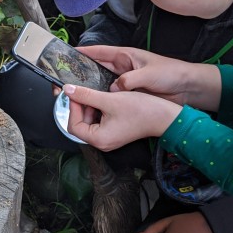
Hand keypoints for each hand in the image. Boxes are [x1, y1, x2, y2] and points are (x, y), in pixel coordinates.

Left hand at [63, 84, 180, 150]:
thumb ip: (86, 95)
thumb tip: (68, 90)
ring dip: (90, 107)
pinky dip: (98, 110)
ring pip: (89, 122)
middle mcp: (101, 143)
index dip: (72, 108)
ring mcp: (108, 139)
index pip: (73, 125)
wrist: (164, 116)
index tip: (75, 94)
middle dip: (81, 107)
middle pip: (80, 124)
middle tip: (85, 92)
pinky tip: (104, 99)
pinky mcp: (114, 133)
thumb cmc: (141, 111)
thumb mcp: (110, 100)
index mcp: (98, 139)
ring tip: (97, 94)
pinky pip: (99, 122)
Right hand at [79, 45, 220, 109]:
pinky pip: (111, 95)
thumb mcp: (149, 74)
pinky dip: (102, 98)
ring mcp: (125, 81)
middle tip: (66, 78)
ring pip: (102, 82)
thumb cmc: (171, 74)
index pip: (100, 52)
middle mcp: (123, 67)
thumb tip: (112, 89)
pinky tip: (93, 103)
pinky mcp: (130, 93)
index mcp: (126, 56)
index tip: (68, 54)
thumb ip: (129, 81)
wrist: (187, 88)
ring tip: (75, 92)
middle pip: (97, 67)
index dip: (84, 52)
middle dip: (82, 72)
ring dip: (91, 87)